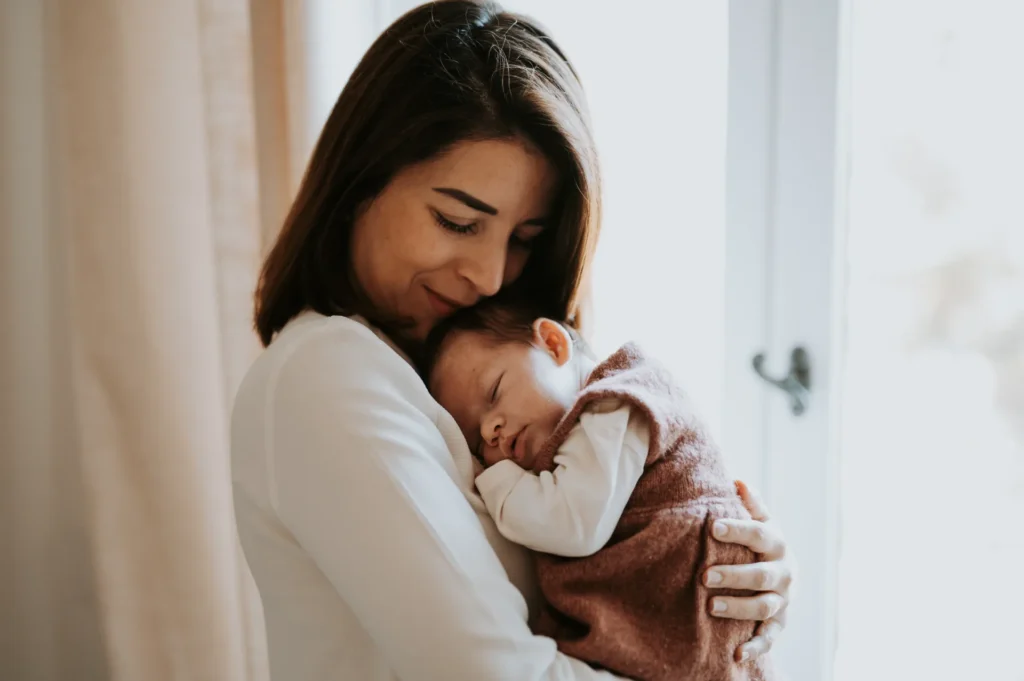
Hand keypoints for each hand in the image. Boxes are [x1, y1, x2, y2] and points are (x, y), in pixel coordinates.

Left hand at [703, 480, 791, 661]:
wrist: (786, 572)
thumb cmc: (762, 542)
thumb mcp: (760, 520)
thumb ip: (749, 504)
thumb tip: (736, 480)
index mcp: (777, 542)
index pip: (757, 533)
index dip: (736, 529)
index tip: (711, 526)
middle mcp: (785, 572)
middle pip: (761, 574)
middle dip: (734, 575)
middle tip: (705, 575)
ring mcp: (784, 599)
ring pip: (765, 606)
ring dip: (738, 607)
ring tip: (710, 605)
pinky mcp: (780, 623)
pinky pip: (769, 638)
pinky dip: (755, 647)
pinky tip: (737, 654)